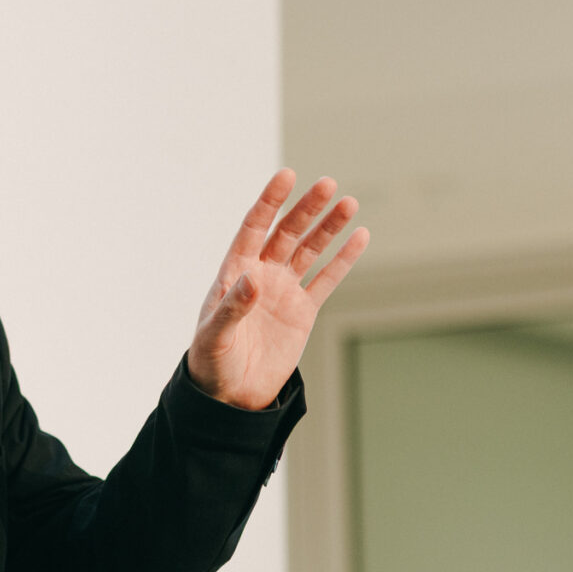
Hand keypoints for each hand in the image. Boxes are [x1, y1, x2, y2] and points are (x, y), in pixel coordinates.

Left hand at [188, 170, 368, 409]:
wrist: (231, 395)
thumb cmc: (212, 363)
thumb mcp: (215, 336)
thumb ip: (232, 307)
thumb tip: (252, 279)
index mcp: (235, 272)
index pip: (254, 227)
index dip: (270, 202)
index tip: (287, 176)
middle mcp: (261, 274)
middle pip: (287, 233)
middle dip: (306, 209)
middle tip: (328, 185)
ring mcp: (283, 291)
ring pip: (310, 250)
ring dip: (329, 227)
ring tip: (349, 202)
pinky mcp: (303, 311)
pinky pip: (327, 279)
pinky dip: (344, 259)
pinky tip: (360, 237)